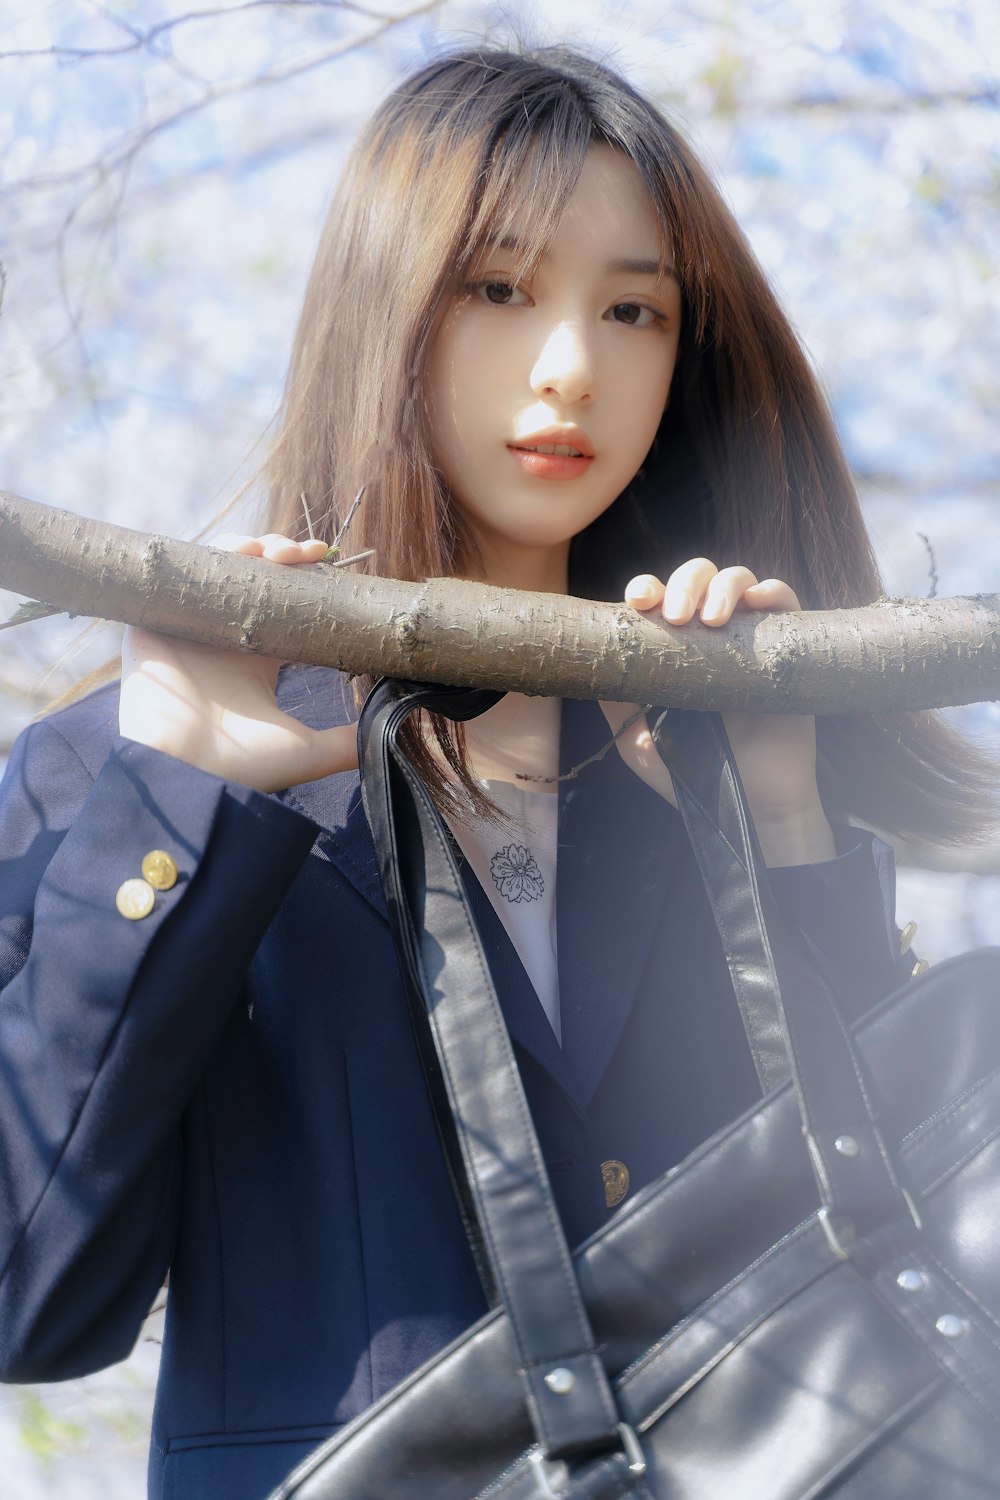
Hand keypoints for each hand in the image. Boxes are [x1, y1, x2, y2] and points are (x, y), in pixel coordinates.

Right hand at [119, 534, 358, 792]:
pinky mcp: (155, 620)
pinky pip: (181, 573)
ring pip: (221, 567)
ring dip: (253, 548)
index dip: (306, 581)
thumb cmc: (243, 765)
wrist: (185, 772)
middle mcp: (222, 638)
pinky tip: (243, 551)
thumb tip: (391, 740)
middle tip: (308, 554)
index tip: (330, 565)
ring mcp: (189, 626)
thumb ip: (345, 742)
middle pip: (254, 577)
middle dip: (283, 555)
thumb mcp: (307, 752)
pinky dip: (212, 554)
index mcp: (255, 661)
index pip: (283, 604)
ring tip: (279, 552)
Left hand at [602, 559, 835, 865]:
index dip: (647, 589)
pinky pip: (785, 601)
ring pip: (739, 579)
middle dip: (684, 583)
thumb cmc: (691, 773)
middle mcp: (711, 634)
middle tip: (678, 617)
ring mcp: (750, 637)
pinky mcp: (786, 649)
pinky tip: (756, 602)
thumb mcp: (637, 739)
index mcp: (675, 648)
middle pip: (698, 576)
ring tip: (712, 621)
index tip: (639, 602)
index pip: (660, 600)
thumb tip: (585, 662)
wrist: (745, 805)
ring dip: (722, 587)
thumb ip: (614, 701)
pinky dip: (771, 590)